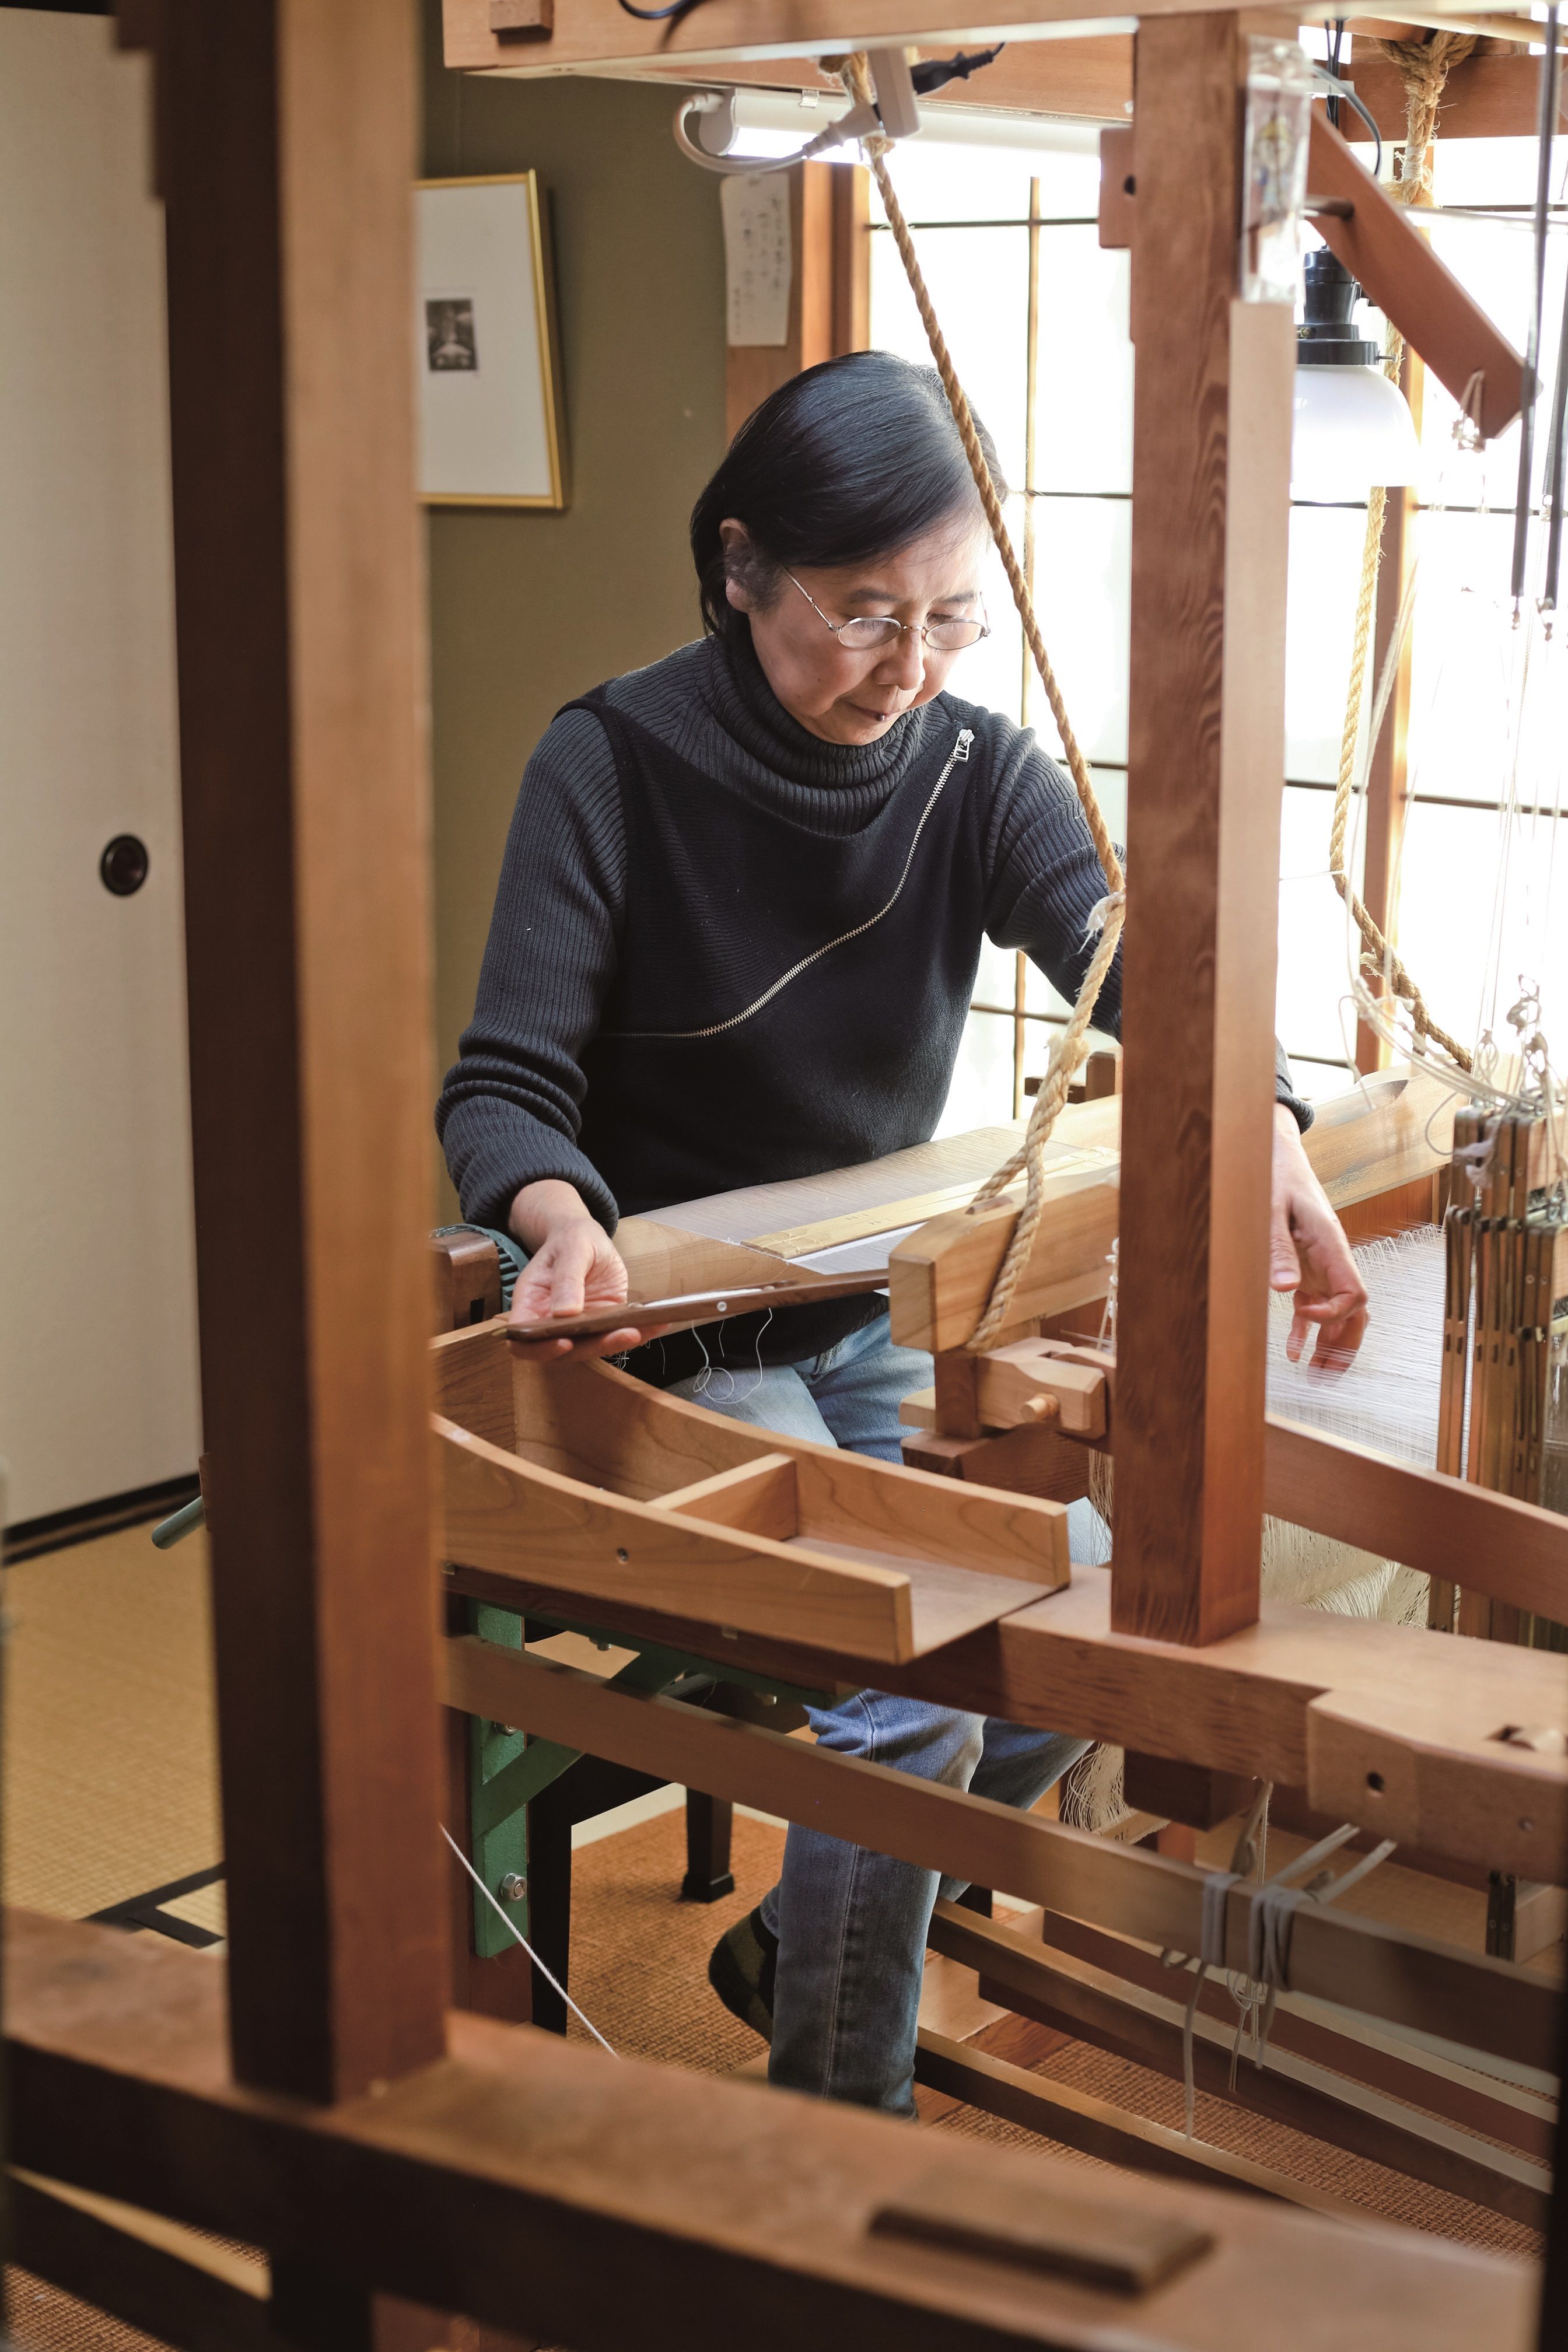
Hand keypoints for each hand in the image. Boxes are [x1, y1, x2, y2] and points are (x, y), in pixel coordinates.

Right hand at [506, 1180, 668, 1363]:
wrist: (587, 1237)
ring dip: (616, 1343)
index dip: (539, 1348)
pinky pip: (615, 1334)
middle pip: (562, 1350)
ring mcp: (577, 1326)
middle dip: (591, 1347)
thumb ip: (566, 1278)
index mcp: (531, 1303)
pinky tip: (656, 1323)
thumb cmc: (571, 1239)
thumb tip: (564, 1312)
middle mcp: (551, 1321)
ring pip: (591, 1346)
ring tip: (640, 1330)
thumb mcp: (571, 1248)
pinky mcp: (601, 1324)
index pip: (523, 1339)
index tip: (563, 1342)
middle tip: (621, 1334)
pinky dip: (638, 1332)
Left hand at [1270, 1105, 1367, 1375]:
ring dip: (1330, 1346)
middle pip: (1354, 1314)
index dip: (1334, 1315)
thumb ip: (1279, 1250)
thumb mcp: (1272, 1211)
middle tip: (1325, 1379)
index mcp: (1332, 1247)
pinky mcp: (1307, 1268)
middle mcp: (1333, 1261)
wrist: (1276, 1156)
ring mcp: (1322, 1266)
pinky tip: (1295, 1352)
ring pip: (1338, 1314)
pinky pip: (1315, 1306)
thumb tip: (1285, 1291)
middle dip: (1343, 1347)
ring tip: (1317, 1378)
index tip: (1301, 1316)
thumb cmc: (1277, 1176)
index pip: (1355, 1295)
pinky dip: (1307, 1331)